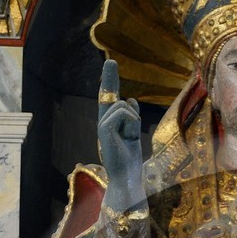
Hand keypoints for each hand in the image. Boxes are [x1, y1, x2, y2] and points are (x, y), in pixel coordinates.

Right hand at [98, 57, 143, 211]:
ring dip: (133, 120)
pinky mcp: (104, 128)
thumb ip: (130, 118)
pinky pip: (123, 112)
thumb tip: (131, 100)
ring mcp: (102, 125)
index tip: (110, 65)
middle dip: (110, 77)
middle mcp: (104, 122)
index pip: (109, 99)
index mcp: (110, 124)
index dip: (110, 82)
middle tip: (110, 61)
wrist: (125, 177)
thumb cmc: (130, 160)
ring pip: (123, 106)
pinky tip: (129, 136)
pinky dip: (131, 122)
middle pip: (108, 94)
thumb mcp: (132, 135)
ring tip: (131, 137)